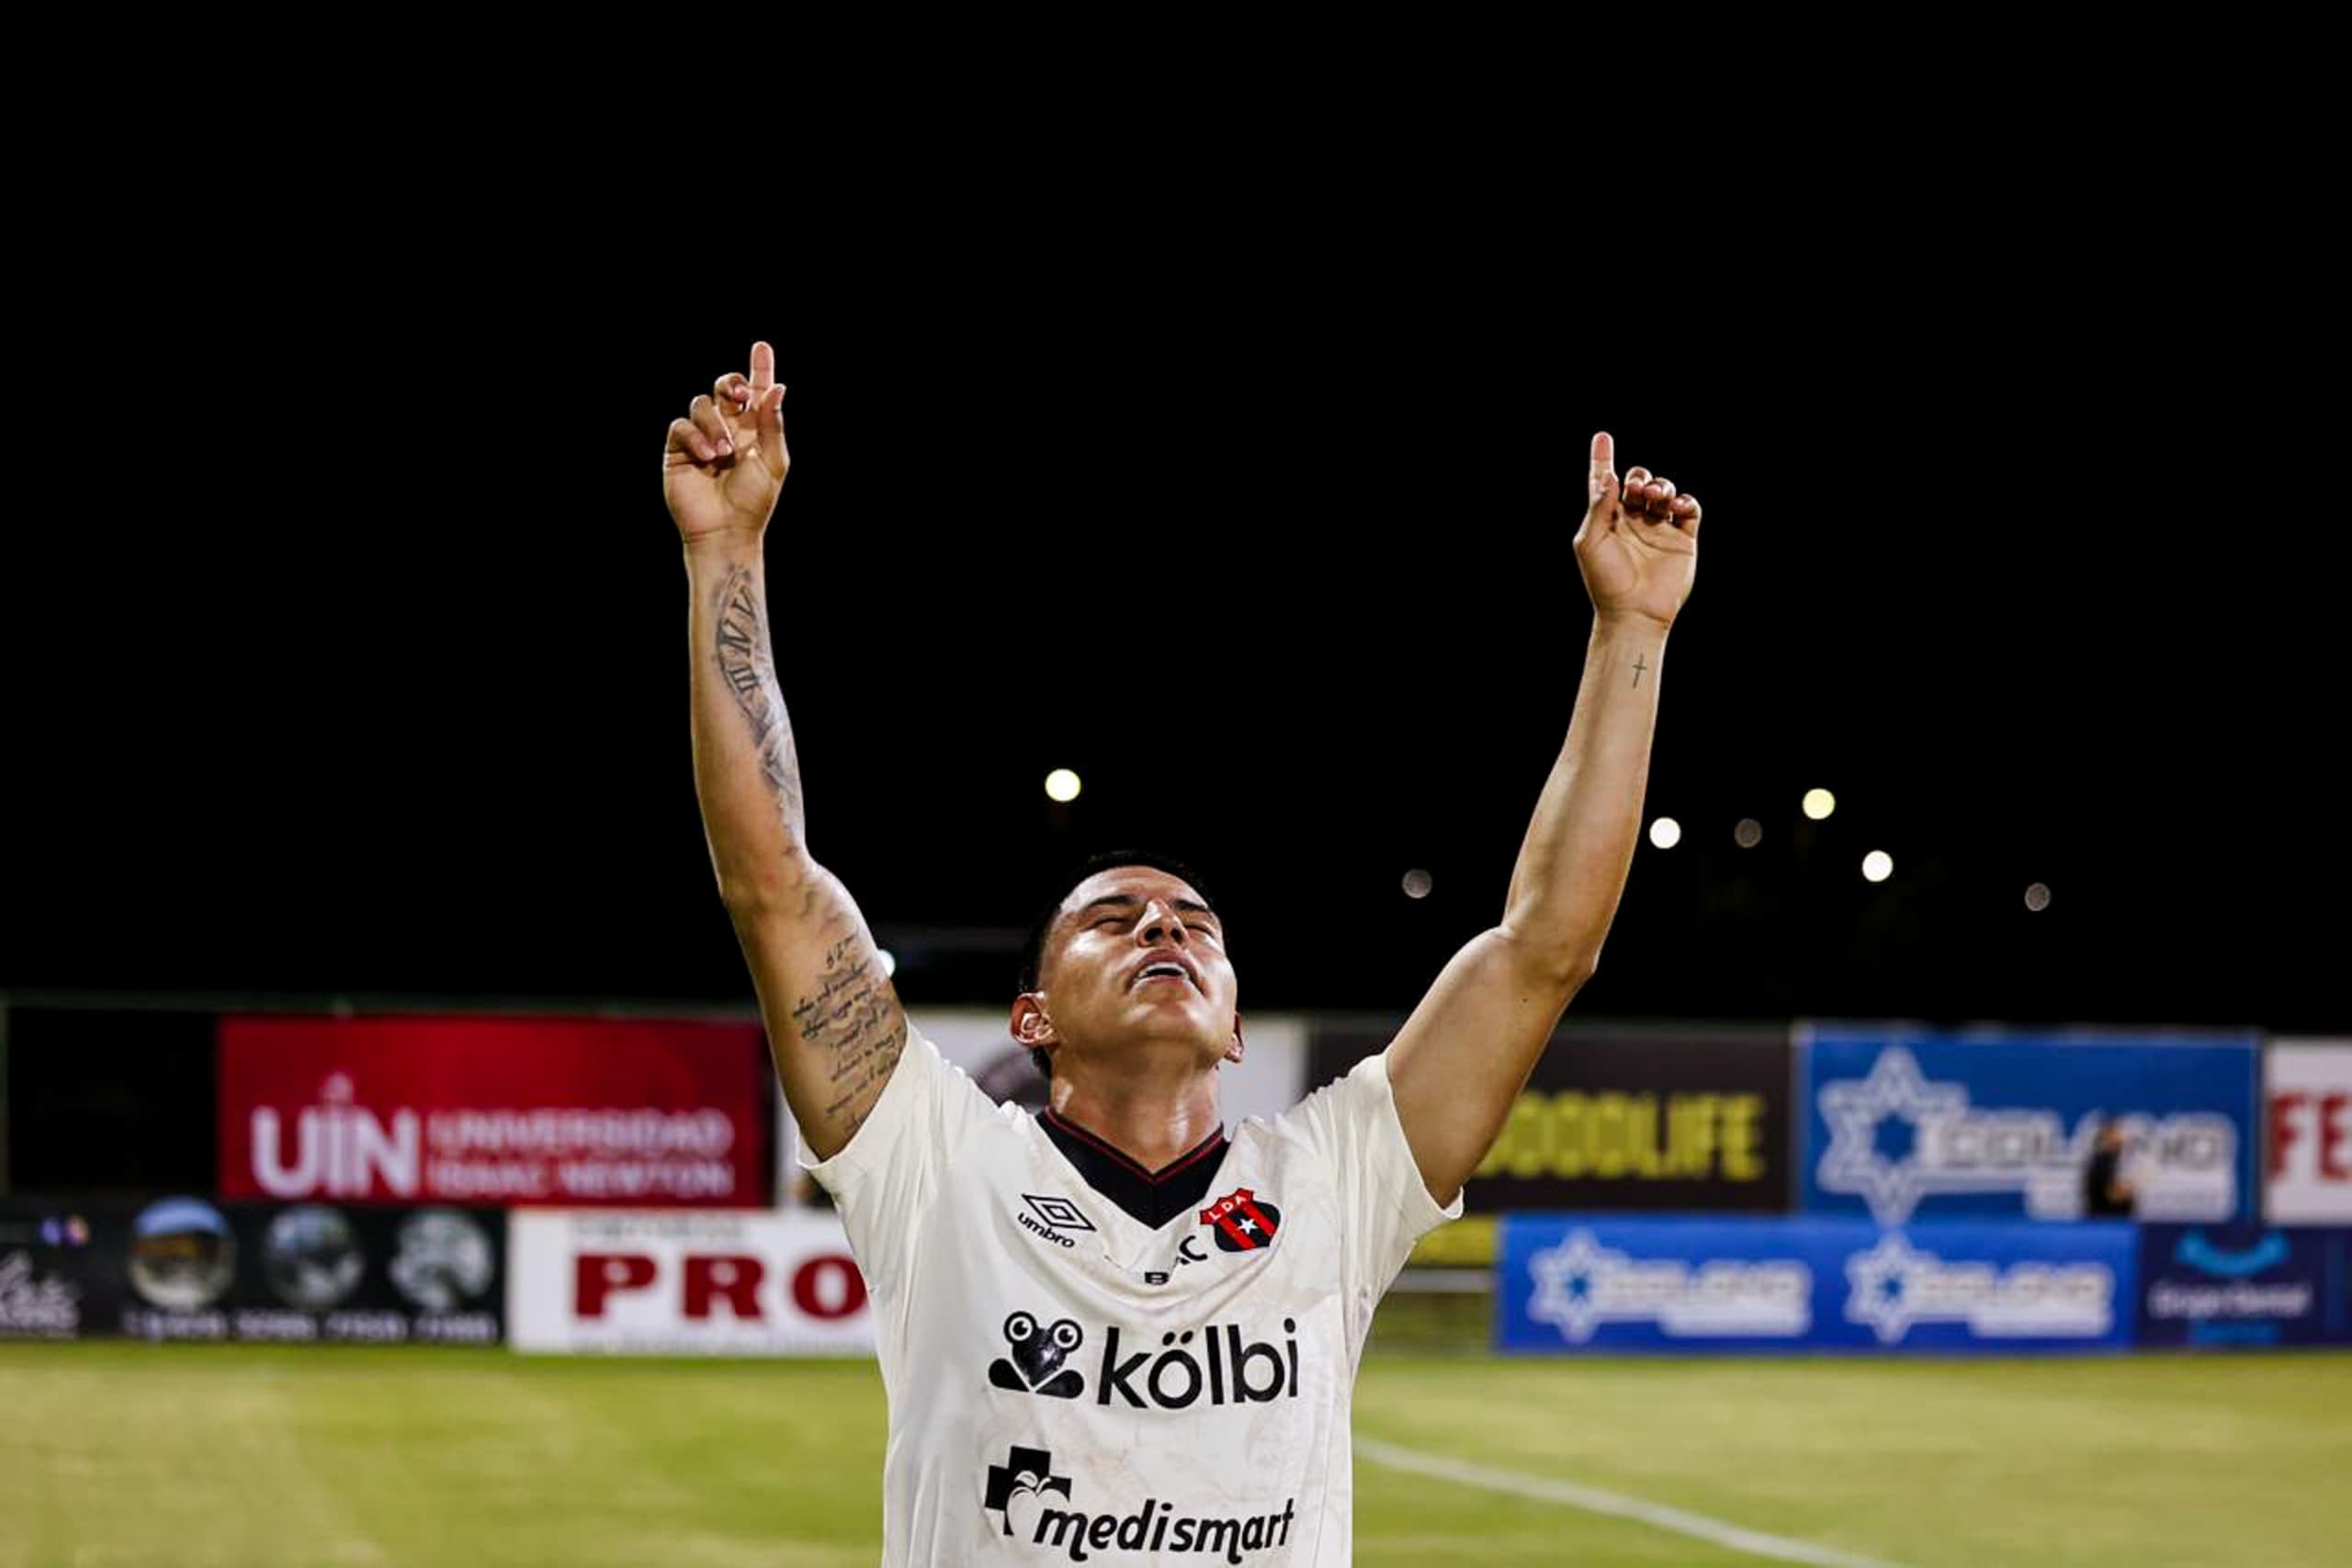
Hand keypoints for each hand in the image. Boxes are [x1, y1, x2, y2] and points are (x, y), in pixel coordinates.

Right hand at [663, 341, 789, 542]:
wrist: (725, 530)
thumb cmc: (754, 501)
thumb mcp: (772, 461)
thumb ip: (772, 424)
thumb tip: (778, 387)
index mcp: (754, 430)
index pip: (756, 393)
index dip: (759, 369)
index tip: (762, 347)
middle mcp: (728, 429)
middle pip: (723, 388)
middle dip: (730, 384)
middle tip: (739, 396)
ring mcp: (702, 437)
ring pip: (701, 404)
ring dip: (714, 424)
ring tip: (724, 453)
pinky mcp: (679, 450)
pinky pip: (681, 426)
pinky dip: (695, 437)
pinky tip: (707, 457)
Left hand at [1574, 432, 1699, 629]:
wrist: (1634, 611)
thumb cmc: (1605, 580)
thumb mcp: (1590, 541)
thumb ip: (1599, 506)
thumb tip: (1611, 476)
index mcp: (1608, 520)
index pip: (1605, 484)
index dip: (1603, 459)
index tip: (1602, 437)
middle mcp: (1633, 521)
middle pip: (1638, 482)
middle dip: (1638, 477)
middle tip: (1635, 489)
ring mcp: (1659, 529)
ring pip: (1664, 492)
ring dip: (1661, 486)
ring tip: (1655, 497)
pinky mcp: (1682, 539)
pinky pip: (1690, 509)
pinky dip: (1686, 500)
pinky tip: (1677, 506)